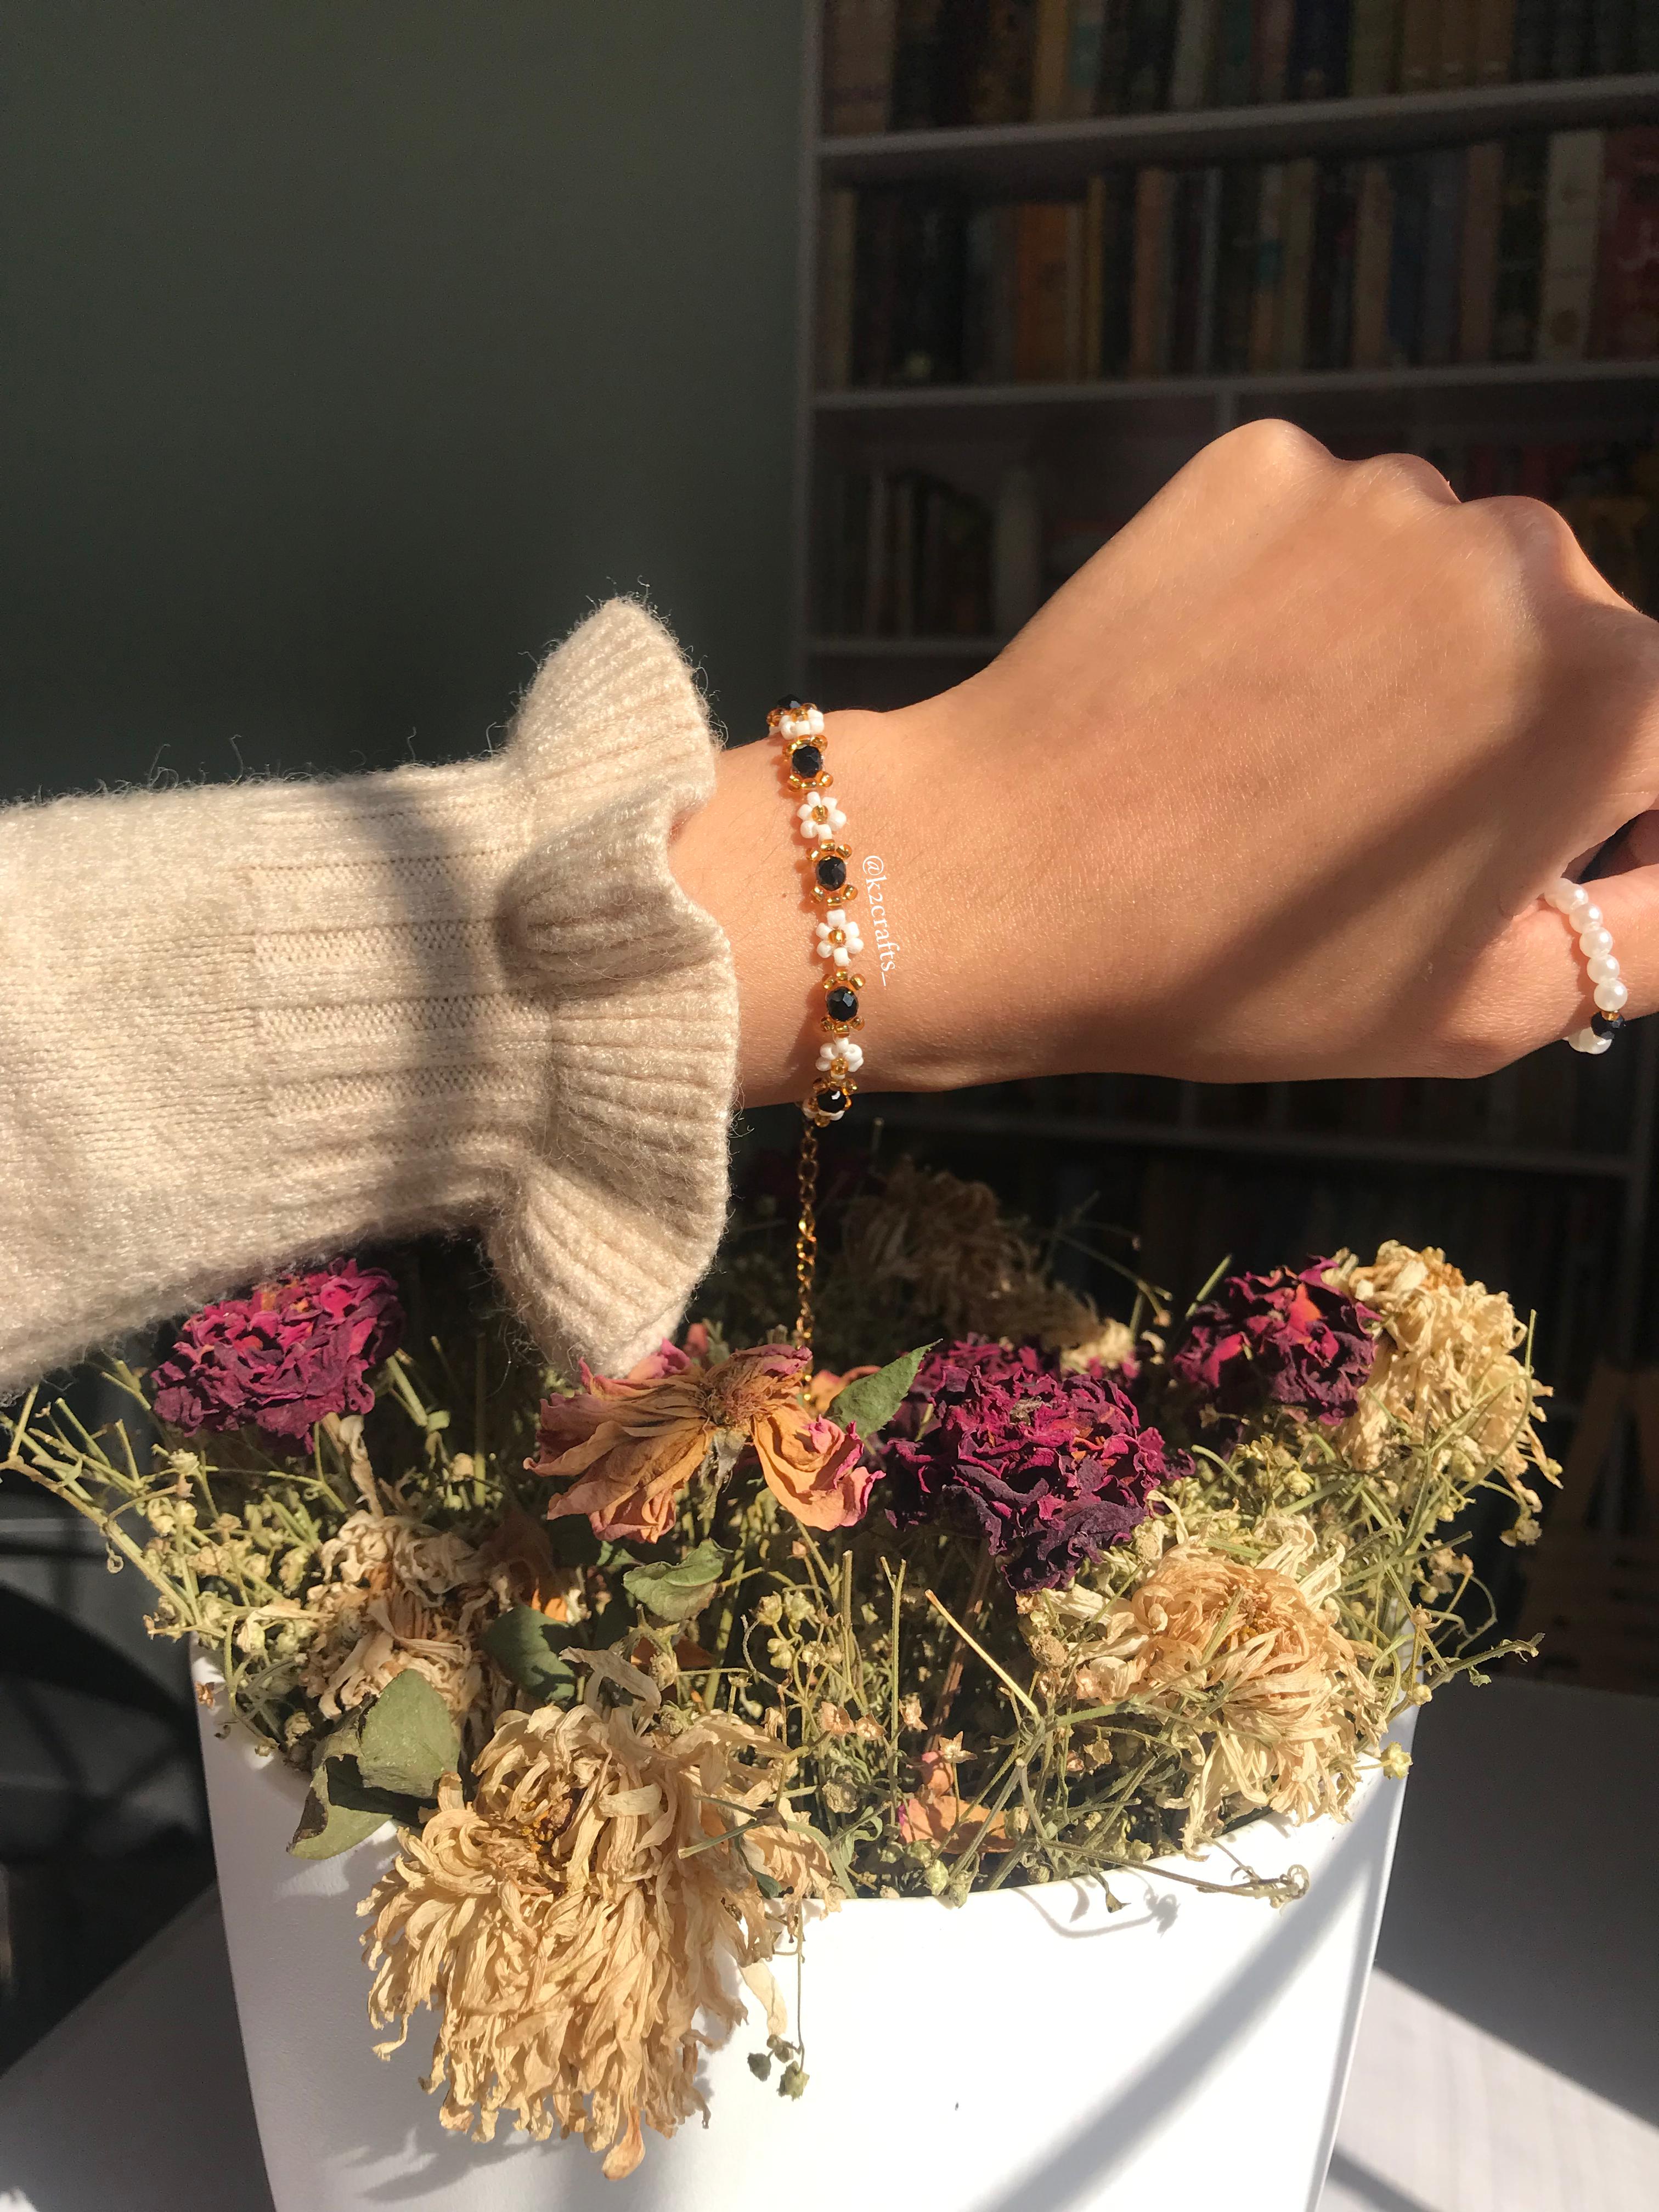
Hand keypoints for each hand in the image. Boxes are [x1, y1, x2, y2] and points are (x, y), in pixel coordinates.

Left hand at [674, 421, 1658, 1104]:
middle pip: (1561, 644)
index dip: (1603, 828)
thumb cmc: (1244, 972)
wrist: (1004, 881)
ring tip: (1280, 763)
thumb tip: (1658, 866)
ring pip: (1438, 577)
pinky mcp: (1260, 463)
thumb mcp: (1486, 1009)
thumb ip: (1643, 933)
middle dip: (1502, 733)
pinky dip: (1295, 597)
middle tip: (1368, 833)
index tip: (1518, 875)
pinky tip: (1219, 688)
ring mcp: (1381, 490)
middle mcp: (1523, 551)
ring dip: (1401, 655)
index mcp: (1609, 689)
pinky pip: (1323, 531)